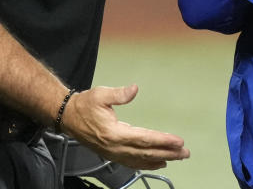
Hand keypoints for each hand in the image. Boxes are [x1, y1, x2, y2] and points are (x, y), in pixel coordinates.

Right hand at [61, 84, 189, 170]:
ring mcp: (114, 153)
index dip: (162, 141)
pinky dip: (147, 163)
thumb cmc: (84, 105)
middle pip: (146, 152)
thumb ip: (119, 94)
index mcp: (114, 133)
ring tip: (178, 157)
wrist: (68, 117)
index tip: (178, 141)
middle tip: (185, 152)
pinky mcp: (112, 154)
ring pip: (141, 159)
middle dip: (168, 152)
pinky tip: (159, 162)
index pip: (144, 139)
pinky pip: (133, 162)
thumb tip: (134, 89)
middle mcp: (115, 147)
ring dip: (161, 158)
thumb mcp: (101, 94)